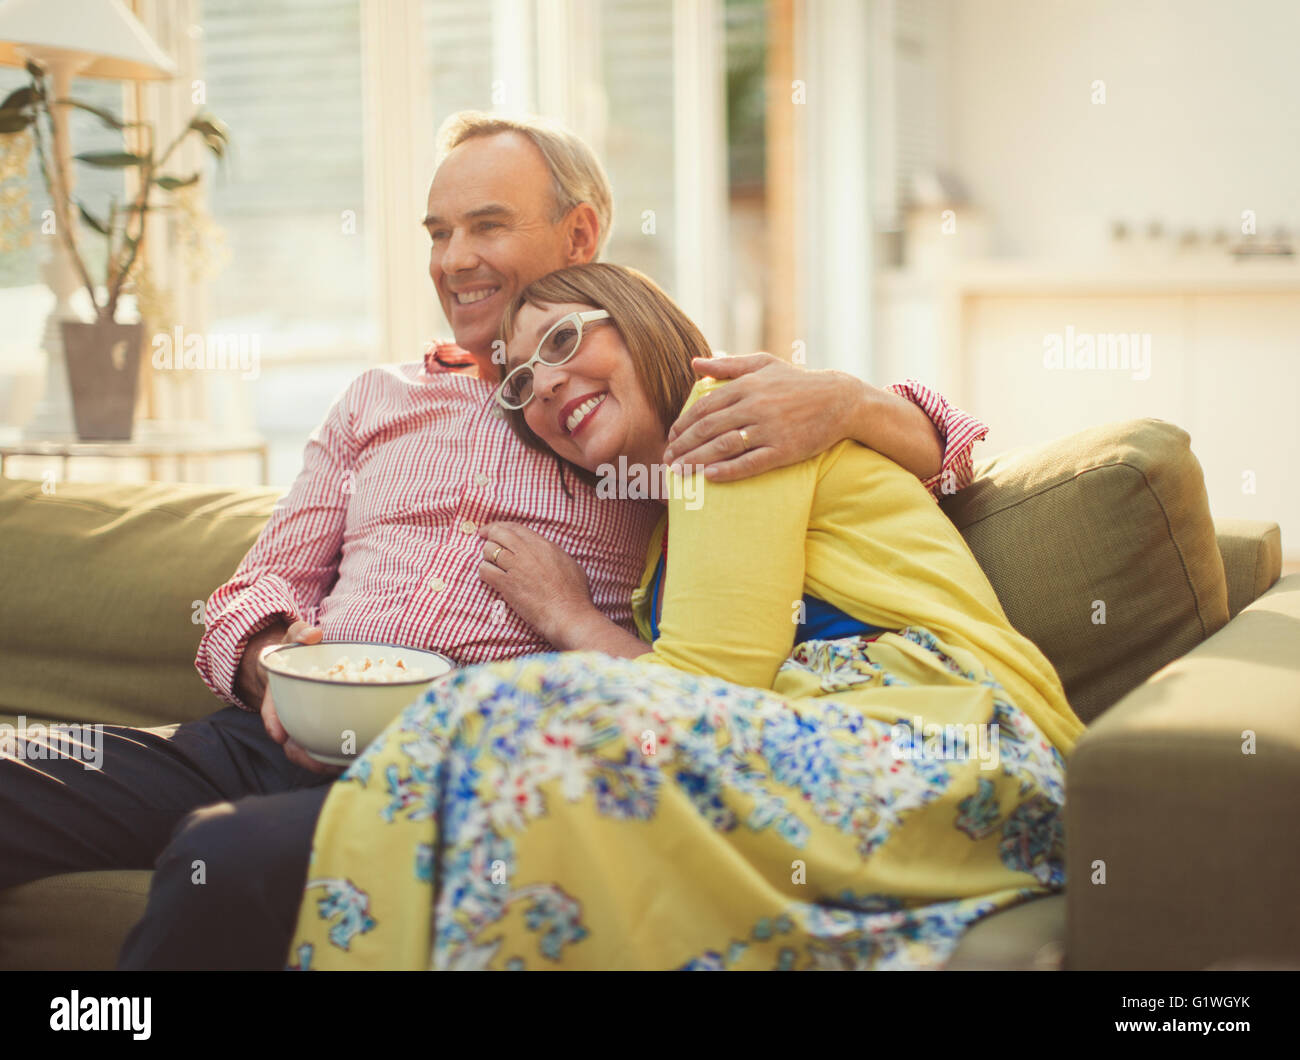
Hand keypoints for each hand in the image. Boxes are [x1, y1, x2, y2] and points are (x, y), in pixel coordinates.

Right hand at [255, 620, 343, 776]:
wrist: (297, 660)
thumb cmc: (296, 649)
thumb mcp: (293, 637)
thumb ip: (300, 634)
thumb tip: (313, 634)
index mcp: (277, 694)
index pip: (270, 711)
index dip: (273, 723)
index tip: (279, 735)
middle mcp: (288, 714)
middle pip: (289, 741)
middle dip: (303, 755)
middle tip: (322, 765)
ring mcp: (303, 724)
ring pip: (308, 749)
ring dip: (323, 762)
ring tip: (346, 766)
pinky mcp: (320, 727)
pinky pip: (325, 745)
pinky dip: (337, 755)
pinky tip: (357, 759)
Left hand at [477, 522, 597, 647]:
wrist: (569, 613)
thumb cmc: (574, 593)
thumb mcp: (569, 563)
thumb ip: (553, 553)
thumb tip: (546, 552)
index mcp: (543, 544)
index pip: (515, 527)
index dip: (500, 527)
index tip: (492, 531)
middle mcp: (527, 551)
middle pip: (499, 533)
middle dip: (489, 536)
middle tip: (484, 542)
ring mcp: (516, 567)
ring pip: (489, 550)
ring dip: (487, 556)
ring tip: (491, 564)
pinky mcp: (507, 584)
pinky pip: (485, 570)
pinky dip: (484, 572)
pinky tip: (489, 578)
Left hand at [663, 354, 866, 481]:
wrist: (839, 400)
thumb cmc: (797, 382)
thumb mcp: (764, 364)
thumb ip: (728, 364)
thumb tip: (695, 363)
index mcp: (748, 385)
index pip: (705, 406)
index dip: (684, 423)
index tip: (671, 436)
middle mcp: (756, 406)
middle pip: (709, 428)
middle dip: (683, 445)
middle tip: (667, 459)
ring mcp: (770, 429)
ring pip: (724, 446)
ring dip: (697, 460)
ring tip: (679, 471)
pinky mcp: (784, 450)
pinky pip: (750, 463)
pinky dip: (728, 471)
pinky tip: (710, 477)